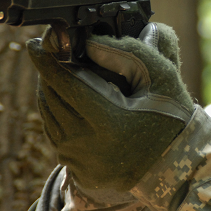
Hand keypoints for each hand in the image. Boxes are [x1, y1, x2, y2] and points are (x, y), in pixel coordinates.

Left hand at [27, 23, 193, 191]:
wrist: (175, 162)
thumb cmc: (171, 113)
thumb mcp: (160, 75)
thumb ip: (128, 53)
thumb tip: (88, 42)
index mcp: (109, 121)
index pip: (64, 83)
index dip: (47, 60)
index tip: (35, 42)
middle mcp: (87, 144)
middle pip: (51, 96)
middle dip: (49, 71)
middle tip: (52, 52)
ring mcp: (78, 160)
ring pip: (48, 114)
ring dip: (51, 90)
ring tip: (62, 73)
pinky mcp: (75, 168)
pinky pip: (55, 132)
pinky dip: (57, 111)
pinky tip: (70, 98)